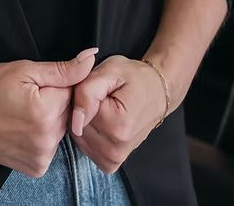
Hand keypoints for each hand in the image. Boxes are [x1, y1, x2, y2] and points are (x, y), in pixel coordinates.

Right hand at [0, 47, 98, 176]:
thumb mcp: (24, 70)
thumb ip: (63, 69)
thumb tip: (91, 58)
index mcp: (47, 112)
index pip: (72, 91)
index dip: (55, 84)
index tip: (35, 86)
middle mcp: (47, 139)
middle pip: (68, 111)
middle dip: (54, 102)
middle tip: (27, 98)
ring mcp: (42, 157)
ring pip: (60, 129)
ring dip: (49, 120)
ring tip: (23, 114)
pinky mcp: (36, 168)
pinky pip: (51, 146)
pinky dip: (42, 137)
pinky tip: (24, 129)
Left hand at [67, 55, 168, 172]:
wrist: (157, 92)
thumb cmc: (134, 77)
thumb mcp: (110, 71)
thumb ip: (87, 92)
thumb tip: (76, 120)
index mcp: (117, 126)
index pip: (76, 111)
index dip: (82, 94)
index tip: (100, 89)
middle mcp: (115, 149)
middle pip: (76, 126)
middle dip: (83, 109)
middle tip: (103, 97)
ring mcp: (113, 159)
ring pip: (79, 136)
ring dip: (86, 121)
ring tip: (106, 108)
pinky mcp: (110, 163)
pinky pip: (86, 147)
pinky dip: (89, 134)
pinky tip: (104, 122)